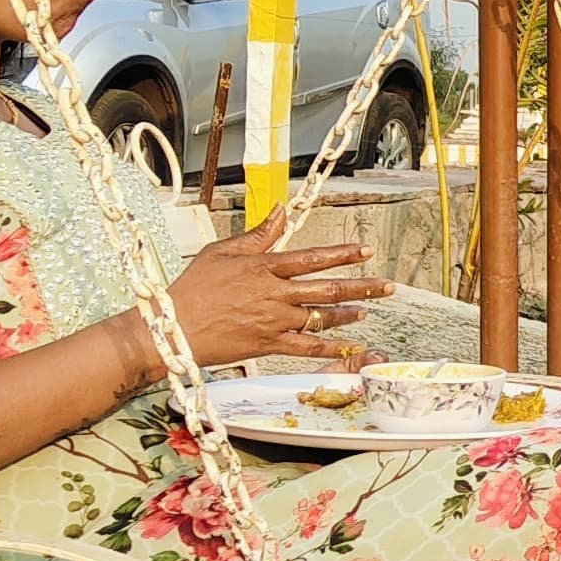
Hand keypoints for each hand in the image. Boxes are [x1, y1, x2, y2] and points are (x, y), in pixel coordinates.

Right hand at [165, 223, 382, 368]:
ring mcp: (273, 321)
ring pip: (320, 318)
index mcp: (264, 268)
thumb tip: (280, 212)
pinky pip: (306, 348)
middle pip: (326, 289)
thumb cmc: (193, 288)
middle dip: (361, 287)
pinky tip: (351, 348)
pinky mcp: (268, 345)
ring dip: (348, 315)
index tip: (366, 251)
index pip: (312, 258)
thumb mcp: (222, 252)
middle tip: (387, 286)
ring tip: (366, 311)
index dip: (342, 254)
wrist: (173, 328)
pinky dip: (331, 348)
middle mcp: (274, 294)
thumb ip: (257, 235)